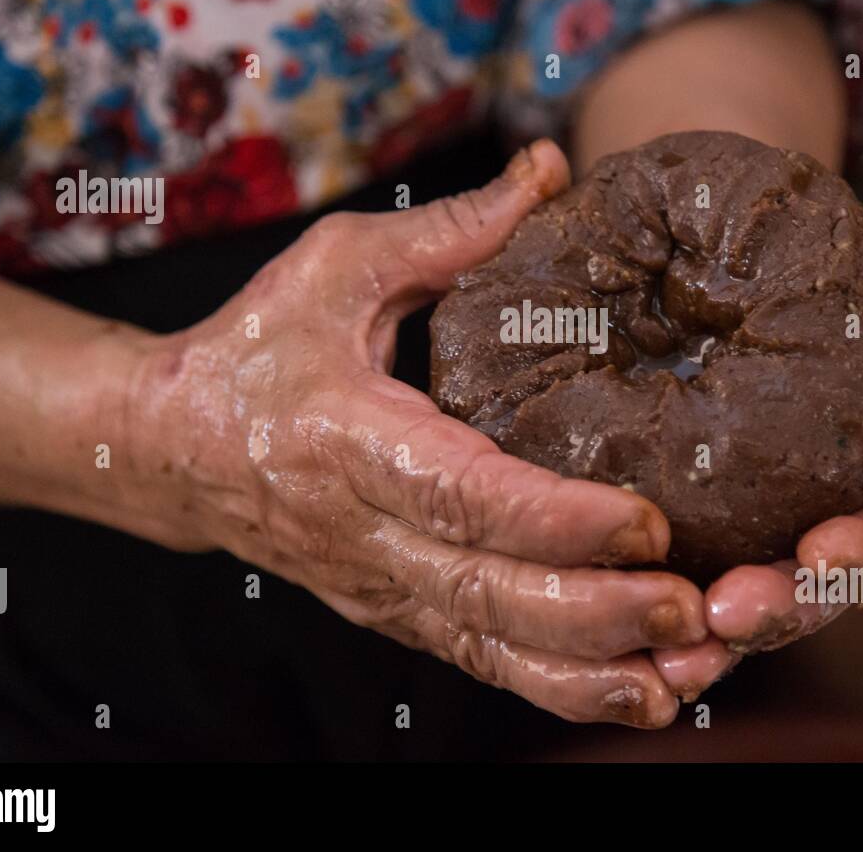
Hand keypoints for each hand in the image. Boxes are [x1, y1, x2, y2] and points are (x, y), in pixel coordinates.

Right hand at [127, 141, 706, 726]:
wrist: (171, 449)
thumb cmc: (257, 348)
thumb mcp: (337, 267)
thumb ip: (450, 231)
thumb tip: (548, 170)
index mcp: (351, 443)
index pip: (461, 496)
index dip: (555, 519)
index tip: (646, 523)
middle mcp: (366, 535)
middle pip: (487, 595)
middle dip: (593, 613)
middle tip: (691, 608)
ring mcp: (381, 586)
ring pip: (491, 650)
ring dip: (591, 671)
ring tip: (686, 672)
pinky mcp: (396, 611)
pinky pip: (481, 662)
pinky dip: (560, 685)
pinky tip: (637, 691)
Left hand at [654, 210, 862, 697]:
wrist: (739, 225)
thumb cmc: (833, 247)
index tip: (824, 554)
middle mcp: (812, 504)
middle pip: (808, 585)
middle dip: (777, 607)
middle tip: (727, 614)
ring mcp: (741, 508)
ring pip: (734, 591)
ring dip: (708, 629)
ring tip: (671, 643)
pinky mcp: (671, 499)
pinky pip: (662, 561)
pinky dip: (648, 595)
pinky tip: (614, 611)